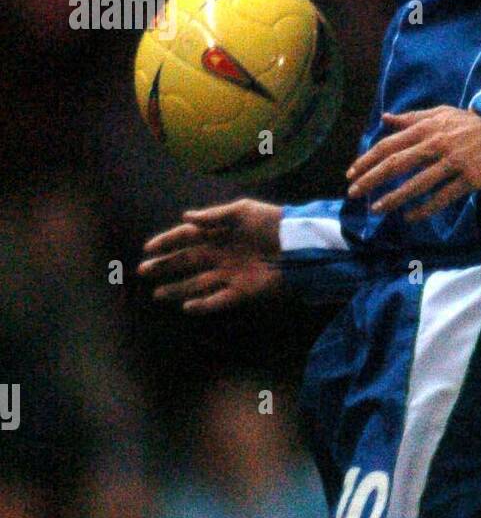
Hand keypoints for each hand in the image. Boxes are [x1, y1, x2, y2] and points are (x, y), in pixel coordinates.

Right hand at [138, 199, 283, 312]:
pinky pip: (218, 299)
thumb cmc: (272, 222)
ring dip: (177, 288)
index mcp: (220, 232)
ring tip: (157, 294)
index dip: (168, 241)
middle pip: (187, 261)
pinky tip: (187, 306)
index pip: (187, 237)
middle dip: (165, 266)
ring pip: (197, 283)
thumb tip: (185, 218)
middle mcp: (221, 254)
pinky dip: (203, 304)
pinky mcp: (243, 291)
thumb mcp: (243, 211)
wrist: (299, 243)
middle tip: (143, 271)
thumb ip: (214, 216)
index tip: (149, 248)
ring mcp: (231, 273)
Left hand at [345, 107, 480, 220]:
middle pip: (397, 163)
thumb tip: (385, 118)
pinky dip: (425, 209)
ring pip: (417, 183)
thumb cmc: (471, 124)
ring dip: (394, 197)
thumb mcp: (442, 114)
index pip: (389, 145)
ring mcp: (454, 162)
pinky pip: (443, 197)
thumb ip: (412, 118)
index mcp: (427, 128)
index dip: (367, 160)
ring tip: (376, 209)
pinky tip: (410, 216)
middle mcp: (437, 144)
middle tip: (353, 193)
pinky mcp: (470, 179)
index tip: (351, 174)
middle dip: (372, 179)